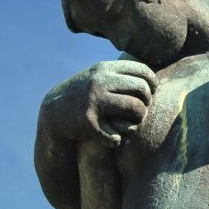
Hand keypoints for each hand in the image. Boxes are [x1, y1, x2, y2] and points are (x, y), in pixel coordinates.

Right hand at [42, 60, 157, 146]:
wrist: (53, 112)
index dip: (152, 83)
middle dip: (147, 102)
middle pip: (142, 89)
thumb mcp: (100, 75)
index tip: (151, 93)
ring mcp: (94, 100)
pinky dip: (117, 139)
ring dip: (139, 120)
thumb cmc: (85, 93)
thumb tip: (155, 74)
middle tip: (141, 110)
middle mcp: (100, 81)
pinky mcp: (88, 121)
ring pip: (136, 109)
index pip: (143, 70)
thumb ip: (121, 73)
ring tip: (133, 124)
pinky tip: (113, 139)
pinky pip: (117, 134)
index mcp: (105, 68)